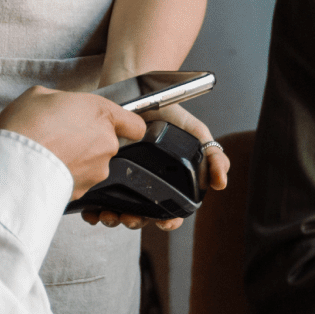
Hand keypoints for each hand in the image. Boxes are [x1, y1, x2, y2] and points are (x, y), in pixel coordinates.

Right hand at [0, 85, 141, 196]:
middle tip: (58, 137)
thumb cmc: (26, 127)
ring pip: (91, 165)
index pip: (134, 124)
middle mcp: (106, 143)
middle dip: (86, 142)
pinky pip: (77, 181)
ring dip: (75, 161)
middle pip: (106, 144)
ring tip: (48, 155)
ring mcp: (97, 170)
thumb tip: (58, 109)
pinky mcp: (83, 191)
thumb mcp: (39, 96)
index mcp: (101, 113)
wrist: (13, 165)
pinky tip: (45, 169)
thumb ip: (60, 101)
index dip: (125, 125)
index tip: (115, 126)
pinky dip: (64, 177)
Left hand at [80, 103, 225, 230]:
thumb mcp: (197, 133)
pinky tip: (93, 211)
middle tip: (131, 218)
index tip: (165, 223)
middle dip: (136, 221)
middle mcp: (146, 184)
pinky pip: (97, 197)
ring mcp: (124, 179)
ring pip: (119, 210)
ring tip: (110, 215)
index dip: (169, 221)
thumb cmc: (169, 112)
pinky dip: (94, 209)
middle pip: (142, 215)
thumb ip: (214, 156)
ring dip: (114, 219)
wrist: (138, 90)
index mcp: (169, 181)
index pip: (171, 211)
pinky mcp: (103, 172)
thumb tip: (221, 184)